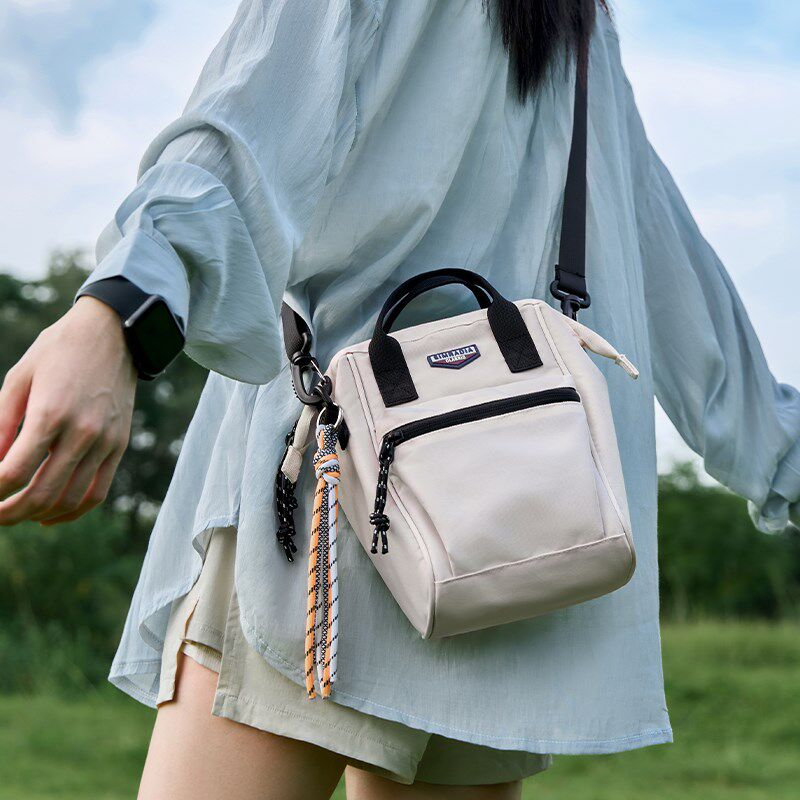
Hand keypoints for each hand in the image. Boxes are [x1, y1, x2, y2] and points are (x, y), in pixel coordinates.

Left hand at [0, 296, 136, 524]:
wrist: (114, 334)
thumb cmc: (58, 351)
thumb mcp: (19, 379)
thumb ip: (1, 424)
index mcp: (51, 413)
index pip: (14, 472)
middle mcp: (83, 432)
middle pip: (41, 493)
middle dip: (9, 512)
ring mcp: (105, 442)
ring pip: (69, 499)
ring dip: (36, 514)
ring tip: (15, 512)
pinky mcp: (119, 445)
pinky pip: (97, 492)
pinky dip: (71, 511)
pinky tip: (48, 515)